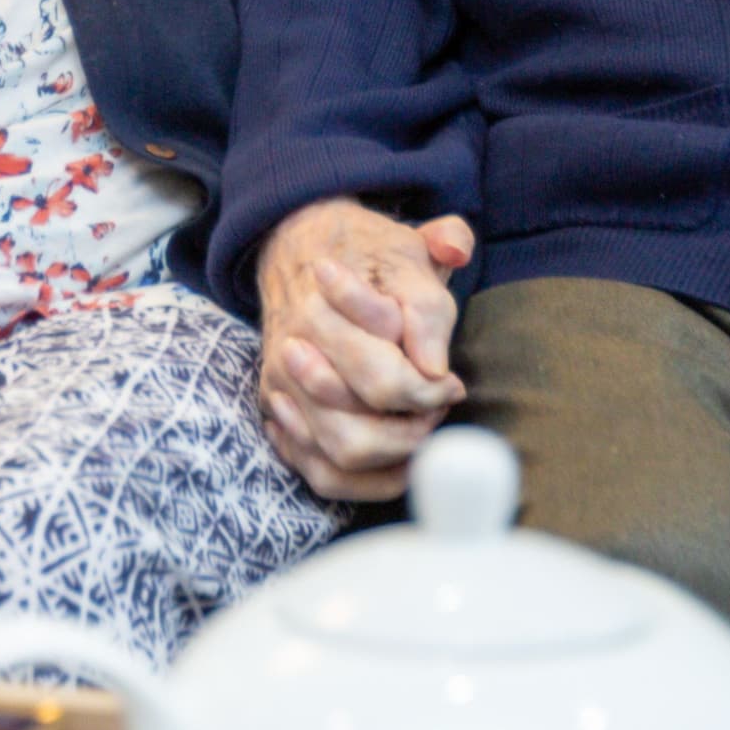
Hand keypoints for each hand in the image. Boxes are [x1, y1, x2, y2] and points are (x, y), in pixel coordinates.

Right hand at [254, 199, 476, 499]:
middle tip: (437, 405)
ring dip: (395, 452)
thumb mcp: (412, 248)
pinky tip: (397, 462)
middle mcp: (297, 343)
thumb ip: (434, 286)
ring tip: (418, 428)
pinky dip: (363, 481)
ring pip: (342, 449)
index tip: (451, 380)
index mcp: (327, 300)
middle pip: (364, 415)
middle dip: (416, 420)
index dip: (433, 388)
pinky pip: (319, 471)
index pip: (387, 375)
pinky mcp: (278, 408)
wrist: (298, 247)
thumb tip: (433, 362)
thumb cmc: (369, 256)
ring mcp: (284, 381)